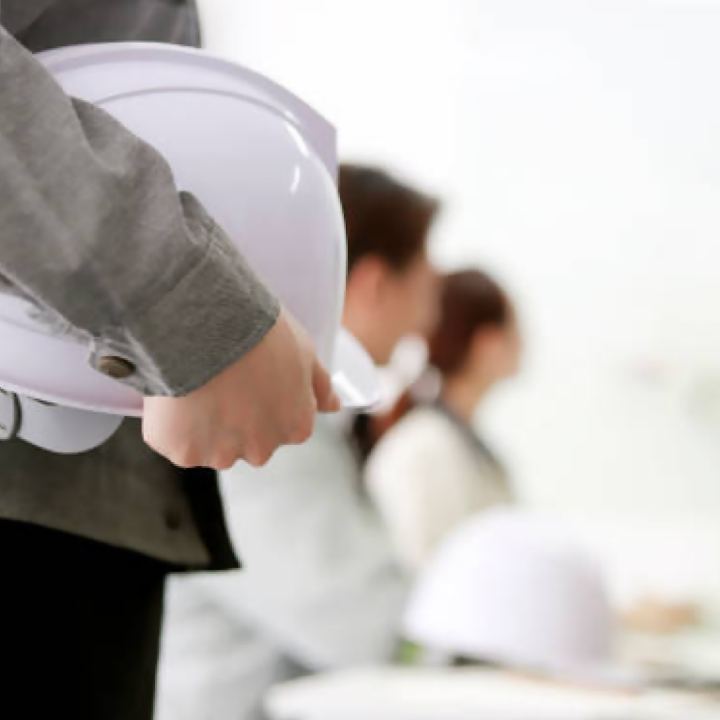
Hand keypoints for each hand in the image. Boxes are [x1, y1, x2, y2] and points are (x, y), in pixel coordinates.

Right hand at [142, 309, 340, 468]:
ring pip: (210, 446)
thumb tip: (334, 406)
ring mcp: (222, 454)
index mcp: (296, 427)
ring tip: (196, 383)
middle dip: (234, 419)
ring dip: (202, 424)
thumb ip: (320, 385)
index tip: (248, 378)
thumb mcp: (304, 350)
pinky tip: (176, 394)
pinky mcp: (184, 452)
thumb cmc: (259, 331)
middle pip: (247, 442)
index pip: (283, 426)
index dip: (262, 400)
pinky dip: (172, 424)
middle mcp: (263, 450)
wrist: (208, 324)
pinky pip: (176, 442)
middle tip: (219, 380)